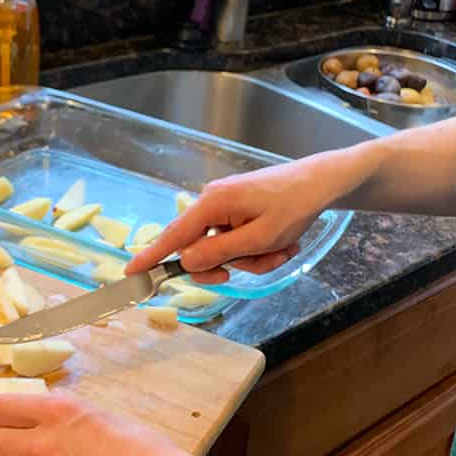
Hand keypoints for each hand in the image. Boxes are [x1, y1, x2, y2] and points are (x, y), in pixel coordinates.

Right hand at [125, 148, 367, 283]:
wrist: (324, 183)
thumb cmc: (294, 207)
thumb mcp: (259, 238)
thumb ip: (219, 252)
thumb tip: (186, 262)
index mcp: (212, 203)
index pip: (174, 236)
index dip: (152, 257)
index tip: (131, 272)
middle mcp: (211, 201)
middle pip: (201, 248)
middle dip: (232, 263)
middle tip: (260, 264)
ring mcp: (225, 205)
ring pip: (225, 248)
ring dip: (254, 257)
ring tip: (283, 249)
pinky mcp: (238, 209)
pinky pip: (237, 240)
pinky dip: (259, 248)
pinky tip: (284, 242)